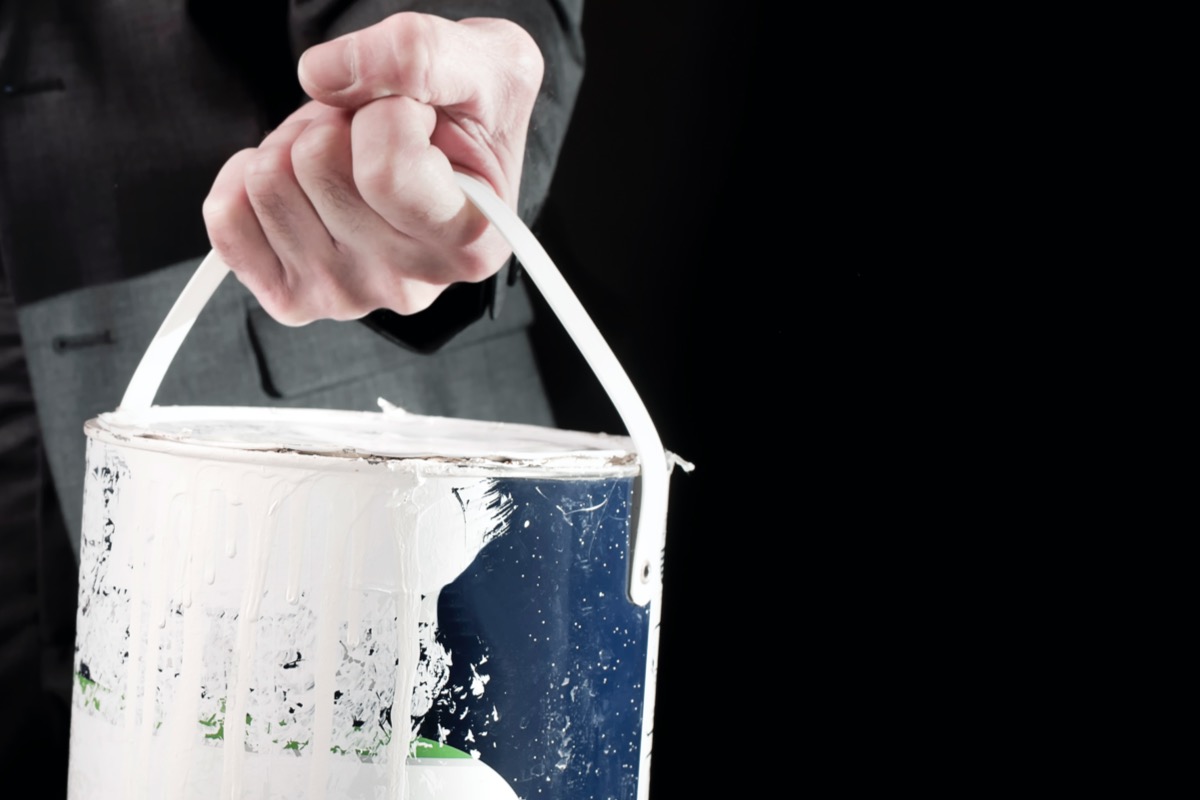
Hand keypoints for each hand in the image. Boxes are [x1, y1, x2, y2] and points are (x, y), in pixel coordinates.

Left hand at [202, 13, 543, 324]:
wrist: (448, 139)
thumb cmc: (471, 110)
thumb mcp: (481, 60)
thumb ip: (418, 54)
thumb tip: (321, 76)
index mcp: (470, 244)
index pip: (386, 172)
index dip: (388, 111)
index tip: (418, 114)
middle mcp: (410, 287)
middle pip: (316, 165)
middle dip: (335, 121)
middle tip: (372, 132)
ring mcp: (347, 297)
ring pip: (267, 181)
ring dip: (297, 142)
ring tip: (345, 152)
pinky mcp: (293, 297)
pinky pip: (226, 217)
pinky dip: (247, 173)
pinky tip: (299, 179)